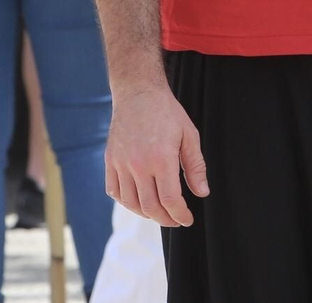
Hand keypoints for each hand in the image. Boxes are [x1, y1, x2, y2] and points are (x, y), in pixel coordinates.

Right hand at [105, 82, 208, 226]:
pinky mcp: (109, 161)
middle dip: (166, 219)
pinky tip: (139, 201)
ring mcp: (120, 163)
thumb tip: (202, 193)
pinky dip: (126, 202)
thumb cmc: (167, 113)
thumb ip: (195, 166)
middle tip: (176, 220)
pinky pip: (114, 191)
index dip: (180, 215)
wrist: (138, 93)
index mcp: (161, 159)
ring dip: (146, 214)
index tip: (187, 219)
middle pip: (150, 207)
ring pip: (131, 203)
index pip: (169, 200)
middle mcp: (138, 165)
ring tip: (160, 213)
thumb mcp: (189, 136)